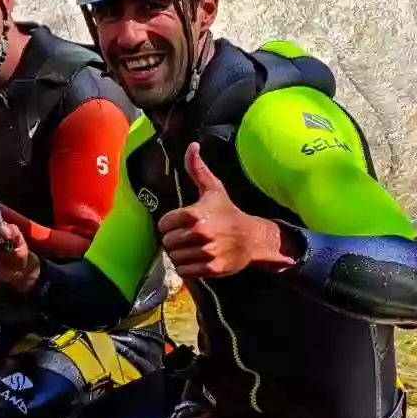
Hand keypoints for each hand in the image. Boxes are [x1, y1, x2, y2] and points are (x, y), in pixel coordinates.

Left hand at [158, 144, 291, 279]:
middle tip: (184, 238)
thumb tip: (192, 145)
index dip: (168, 225)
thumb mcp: (213, 189)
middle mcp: (200, 233)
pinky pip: (184, 272)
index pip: (164, 224)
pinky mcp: (211, 268)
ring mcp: (206, 252)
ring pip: (175, 258)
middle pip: (168, 242)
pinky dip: (186, 268)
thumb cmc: (228, 212)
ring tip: (189, 249)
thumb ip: (197, 169)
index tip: (178, 225)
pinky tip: (194, 260)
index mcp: (195, 213)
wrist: (252, 238)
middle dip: (173, 241)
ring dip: (179, 256)